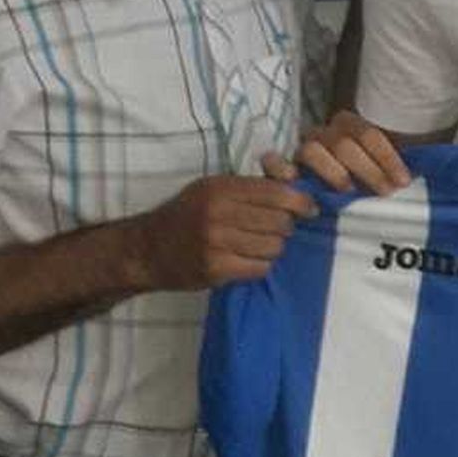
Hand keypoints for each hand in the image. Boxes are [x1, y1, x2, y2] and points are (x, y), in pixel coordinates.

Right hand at [127, 174, 315, 290]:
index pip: (275, 192)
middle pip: (279, 221)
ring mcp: (217, 243)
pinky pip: (260, 268)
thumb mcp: (209, 188)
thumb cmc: (185, 215)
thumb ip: (247, 187)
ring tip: (258, 245)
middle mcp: (218, 213)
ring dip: (273, 248)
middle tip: (276, 229)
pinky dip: (260, 265)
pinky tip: (247, 260)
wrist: (147, 249)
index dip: (300, 202)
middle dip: (285, 227)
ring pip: (273, 246)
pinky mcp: (216, 269)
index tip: (310, 209)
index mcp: (220, 188)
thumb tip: (293, 186)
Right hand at [278, 111, 410, 195]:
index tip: (403, 181)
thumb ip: (395, 169)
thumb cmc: (361, 180)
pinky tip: (299, 188)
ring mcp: (301, 148)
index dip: (387, 157)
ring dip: (333, 171)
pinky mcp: (283, 168)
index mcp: (349, 126)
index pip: (368, 134)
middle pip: (343, 142)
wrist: (320, 193)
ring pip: (312, 150)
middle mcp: (324, 133)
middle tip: (384, 192)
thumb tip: (430, 174)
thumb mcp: (381, 169)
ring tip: (347, 193)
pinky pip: (278, 165)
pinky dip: (285, 172)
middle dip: (367, 168)